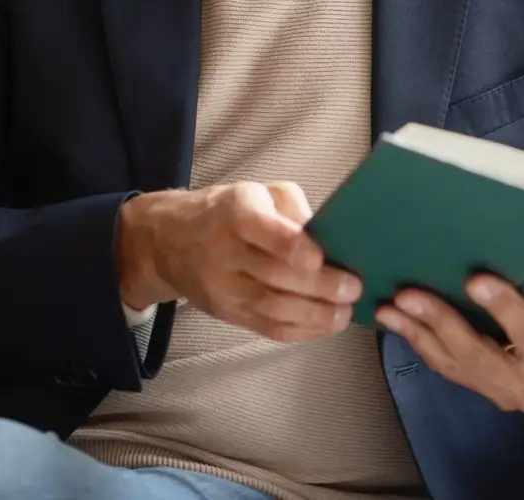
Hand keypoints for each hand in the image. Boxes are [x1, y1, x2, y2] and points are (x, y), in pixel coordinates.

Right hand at [115, 182, 361, 342]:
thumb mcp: (259, 193)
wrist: (171, 241)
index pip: (266, 234)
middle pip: (275, 277)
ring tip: (345, 311)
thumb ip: (293, 209)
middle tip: (353, 288)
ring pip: (272, 308)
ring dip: (316, 315)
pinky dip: (302, 330)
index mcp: (236, 214)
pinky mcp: (227, 314)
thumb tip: (328, 238)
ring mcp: (223, 289)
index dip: (296, 249)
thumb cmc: (228, 212)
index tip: (322, 258)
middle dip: (321, 287)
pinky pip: (267, 328)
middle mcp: (225, 253)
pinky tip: (326, 324)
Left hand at [375, 276, 523, 412]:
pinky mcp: (488, 388)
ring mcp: (503, 392)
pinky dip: (422, 345)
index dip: (504, 309)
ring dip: (419, 336)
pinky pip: (450, 369)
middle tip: (409, 294)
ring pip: (455, 366)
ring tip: (389, 308)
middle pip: (477, 356)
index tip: (476, 279)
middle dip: (441, 323)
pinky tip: (399, 323)